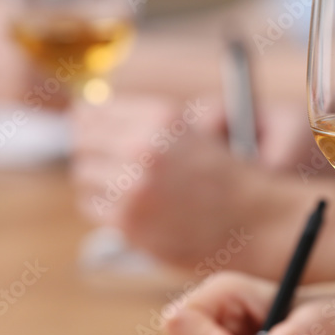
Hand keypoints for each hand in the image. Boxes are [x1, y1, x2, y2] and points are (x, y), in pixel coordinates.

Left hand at [71, 95, 334, 280]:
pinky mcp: (127, 221)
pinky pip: (92, 207)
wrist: (254, 223)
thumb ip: (139, 124)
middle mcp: (142, 147)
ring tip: (128, 190)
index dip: (91, 125)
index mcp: (158, 117)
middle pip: (81, 141)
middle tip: (112, 166)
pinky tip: (132, 210)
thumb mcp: (186, 133)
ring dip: (97, 182)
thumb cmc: (223, 179)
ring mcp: (132, 185)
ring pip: (83, 175)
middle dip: (93, 153)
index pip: (92, 112)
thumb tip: (80, 118)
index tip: (95, 135)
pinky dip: (105, 209)